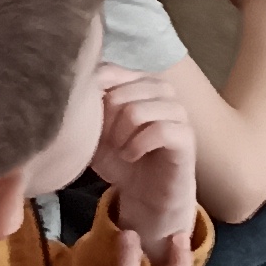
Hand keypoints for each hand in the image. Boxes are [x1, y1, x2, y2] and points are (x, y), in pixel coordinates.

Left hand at [91, 65, 200, 265]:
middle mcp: (161, 88)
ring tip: (120, 150)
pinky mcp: (186, 135)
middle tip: (108, 143)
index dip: (92, 99)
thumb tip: (79, 88)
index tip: (91, 124)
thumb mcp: (96, 132)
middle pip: (119, 93)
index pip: (108, 71)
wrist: (146, 194)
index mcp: (138, 80)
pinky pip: (158, 131)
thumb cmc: (121, 158)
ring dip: (120, 137)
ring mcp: (177, 110)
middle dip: (105, 123)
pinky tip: (131, 156)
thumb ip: (89, 107)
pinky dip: (136, 147)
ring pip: (137, 111)